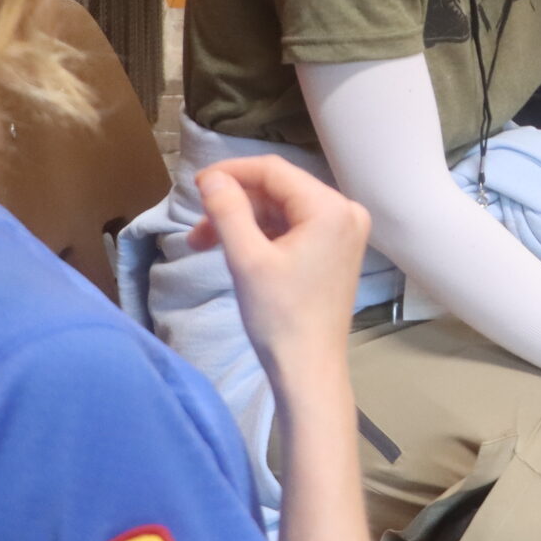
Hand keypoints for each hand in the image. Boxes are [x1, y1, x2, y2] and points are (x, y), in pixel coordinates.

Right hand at [192, 156, 370, 382]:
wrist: (308, 370)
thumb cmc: (279, 317)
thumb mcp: (246, 259)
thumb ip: (227, 210)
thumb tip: (211, 178)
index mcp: (331, 208)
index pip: (273, 170)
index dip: (231, 172)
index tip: (195, 186)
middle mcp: (345, 212)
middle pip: (277, 190)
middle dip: (233, 205)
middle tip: (196, 230)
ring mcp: (343, 232)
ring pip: (281, 210)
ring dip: (243, 222)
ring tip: (204, 245)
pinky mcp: (335, 251)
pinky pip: (293, 228)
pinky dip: (262, 235)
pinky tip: (235, 250)